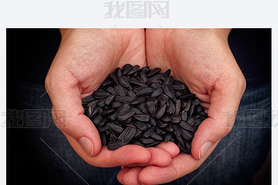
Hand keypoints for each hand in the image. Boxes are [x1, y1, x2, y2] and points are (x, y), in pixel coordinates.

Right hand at [45, 28, 161, 166]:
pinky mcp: (143, 97)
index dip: (118, 158)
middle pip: (124, 149)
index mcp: (85, 120)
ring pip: (141, 137)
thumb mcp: (63, 80)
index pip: (99, 152)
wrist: (106, 22)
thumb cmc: (80, 47)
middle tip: (164, 158)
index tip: (140, 155)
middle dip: (143, 156)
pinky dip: (165, 128)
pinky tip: (177, 133)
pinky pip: (154, 118)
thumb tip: (90, 147)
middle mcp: (106, 118)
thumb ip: (68, 115)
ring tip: (173, 150)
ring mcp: (126, 109)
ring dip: (157, 147)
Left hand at [118, 29, 245, 183]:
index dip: (168, 170)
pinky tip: (112, 142)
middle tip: (127, 178)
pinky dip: (125, 134)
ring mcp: (159, 109)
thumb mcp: (226, 84)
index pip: (186, 157)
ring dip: (132, 156)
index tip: (146, 177)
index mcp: (201, 122)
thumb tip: (199, 151)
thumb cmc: (210, 50)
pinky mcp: (143, 96)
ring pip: (145, 140)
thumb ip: (219, 119)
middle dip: (146, 168)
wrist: (184, 23)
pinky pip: (133, 120)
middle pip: (162, 153)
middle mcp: (178, 119)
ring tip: (117, 168)